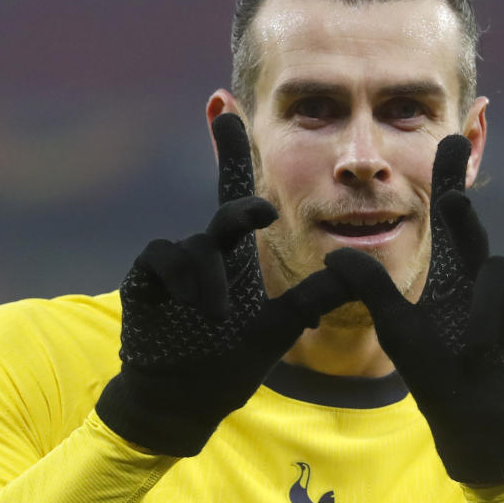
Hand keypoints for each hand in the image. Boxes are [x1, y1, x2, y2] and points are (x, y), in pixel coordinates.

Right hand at [96, 113, 349, 456]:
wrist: (185, 399)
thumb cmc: (230, 358)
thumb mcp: (280, 325)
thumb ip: (315, 296)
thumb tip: (358, 268)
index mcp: (236, 255)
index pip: (238, 193)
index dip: (231, 151)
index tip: (225, 104)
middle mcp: (207, 249)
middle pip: (225, 208)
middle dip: (241, 204)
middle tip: (264, 214)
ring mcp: (175, 263)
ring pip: (196, 243)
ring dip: (210, 276)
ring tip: (217, 315)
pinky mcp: (146, 279)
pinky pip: (161, 257)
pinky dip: (180, 278)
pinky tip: (193, 305)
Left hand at [325, 135, 503, 484]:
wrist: (479, 417)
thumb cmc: (439, 373)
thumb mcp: (399, 328)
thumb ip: (372, 290)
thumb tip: (334, 253)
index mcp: (449, 271)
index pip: (447, 219)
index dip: (449, 177)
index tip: (448, 138)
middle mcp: (481, 269)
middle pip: (470, 226)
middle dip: (461, 208)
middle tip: (449, 194)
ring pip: (498, 269)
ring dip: (483, 314)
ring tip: (476, 351)